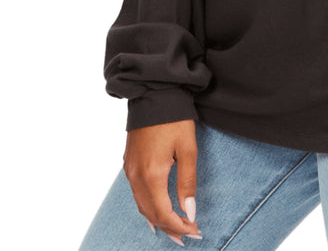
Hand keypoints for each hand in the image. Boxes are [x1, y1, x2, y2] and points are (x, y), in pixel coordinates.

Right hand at [123, 119, 202, 244]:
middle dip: (169, 228)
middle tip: (187, 236)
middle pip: (150, 213)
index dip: (179, 225)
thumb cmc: (174, 119)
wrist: (154, 94)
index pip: (164, 212)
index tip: (195, 230)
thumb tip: (190, 210)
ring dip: (158, 219)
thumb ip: (188, 181)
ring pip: (141, 205)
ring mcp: (129, 170)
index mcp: (152, 174)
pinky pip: (136, 193)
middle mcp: (136, 176)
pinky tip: (156, 210)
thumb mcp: (188, 149)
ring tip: (174, 229)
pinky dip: (148, 206)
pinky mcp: (128, 163)